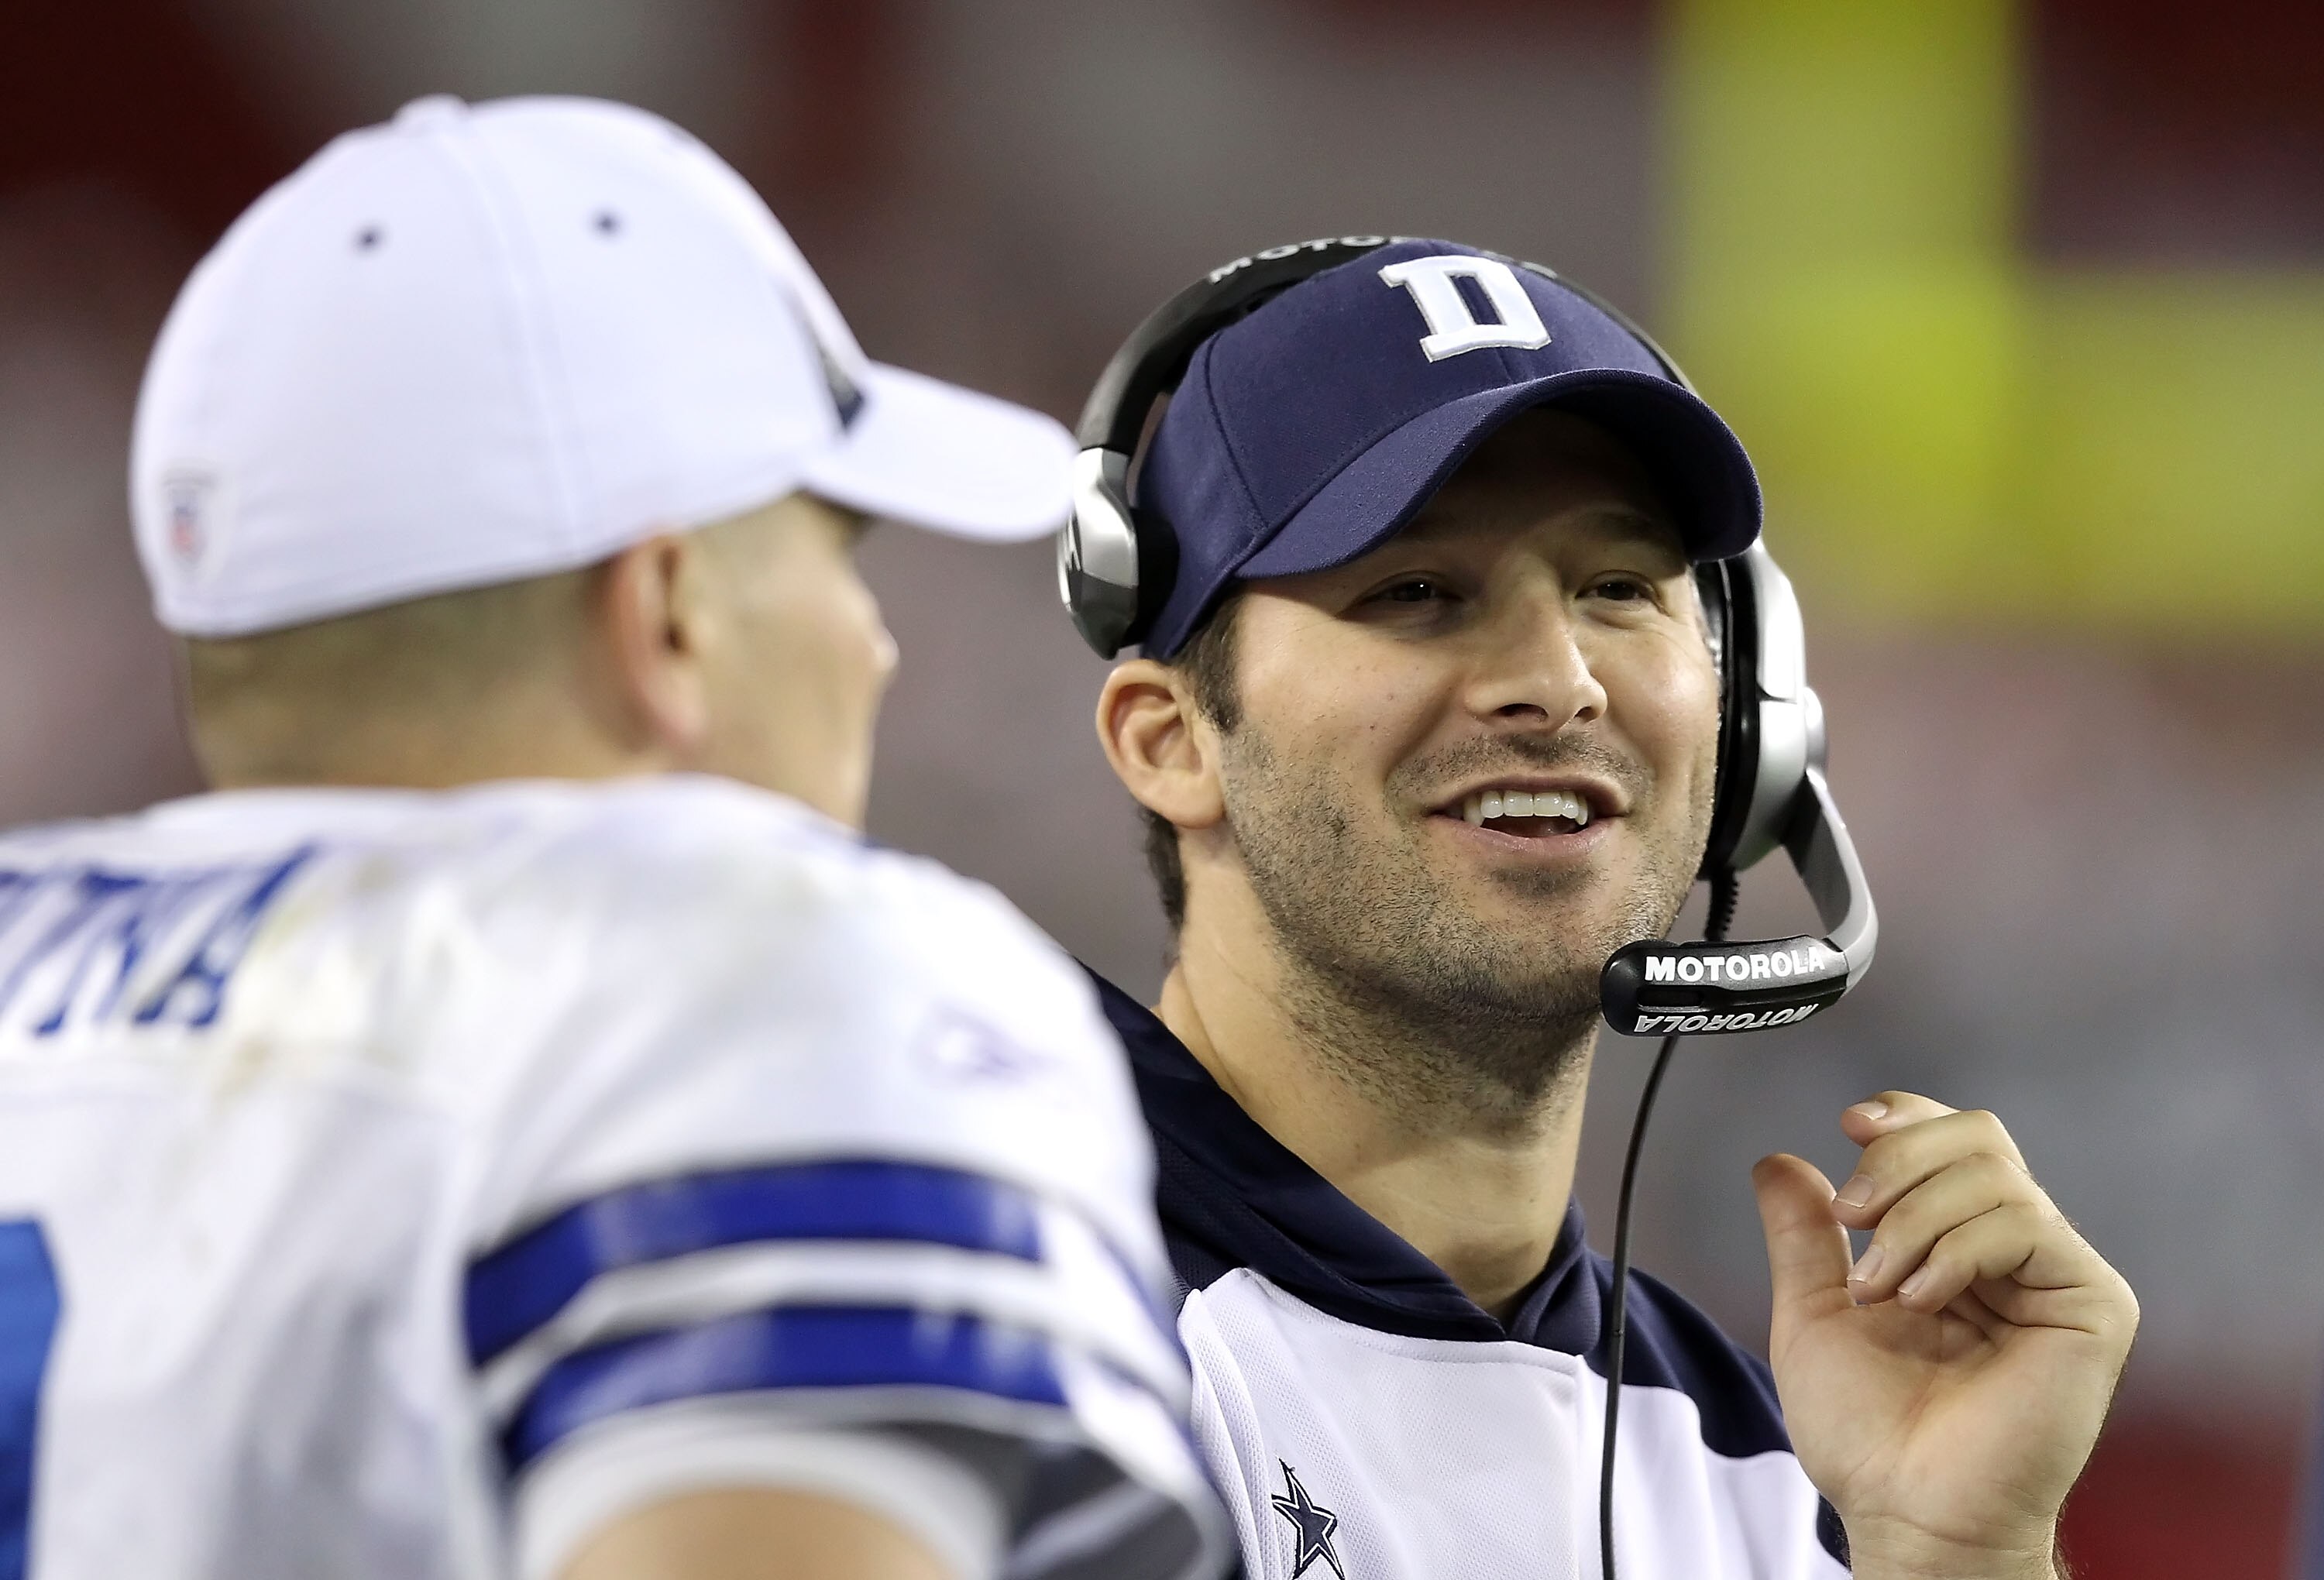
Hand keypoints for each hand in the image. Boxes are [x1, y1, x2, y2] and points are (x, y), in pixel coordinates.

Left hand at [1751, 1092, 2136, 1579]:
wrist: (1906, 1508)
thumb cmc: (1868, 1432)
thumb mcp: (1813, 1309)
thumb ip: (1802, 1233)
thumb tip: (1780, 1160)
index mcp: (1959, 1244)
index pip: (1951, 1139)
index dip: (1904, 1117)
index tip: (1849, 1125)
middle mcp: (2015, 1251)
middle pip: (1976, 1136)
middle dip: (1899, 1161)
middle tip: (1853, 1217)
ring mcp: (2058, 1275)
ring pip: (1992, 1173)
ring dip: (1913, 1223)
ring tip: (1881, 1289)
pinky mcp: (2093, 1305)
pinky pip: (2024, 1224)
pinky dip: (1955, 1250)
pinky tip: (1923, 1300)